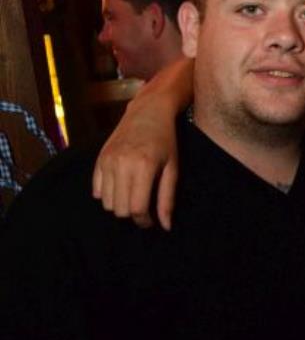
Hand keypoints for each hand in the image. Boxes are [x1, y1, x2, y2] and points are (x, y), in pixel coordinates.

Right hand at [92, 96, 178, 230]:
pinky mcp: (100, 159)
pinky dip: (107, 196)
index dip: (144, 222)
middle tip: (144, 210)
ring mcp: (108, 161)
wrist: (149, 112)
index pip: (137, 208)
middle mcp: (122, 164)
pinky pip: (96, 191)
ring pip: (106, 203)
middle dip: (132, 216)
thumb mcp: (172, 169)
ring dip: (120, 207)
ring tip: (133, 199)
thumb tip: (166, 227)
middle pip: (120, 209)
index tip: (151, 221)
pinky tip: (121, 189)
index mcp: (143, 167)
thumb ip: (167, 199)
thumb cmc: (166, 141)